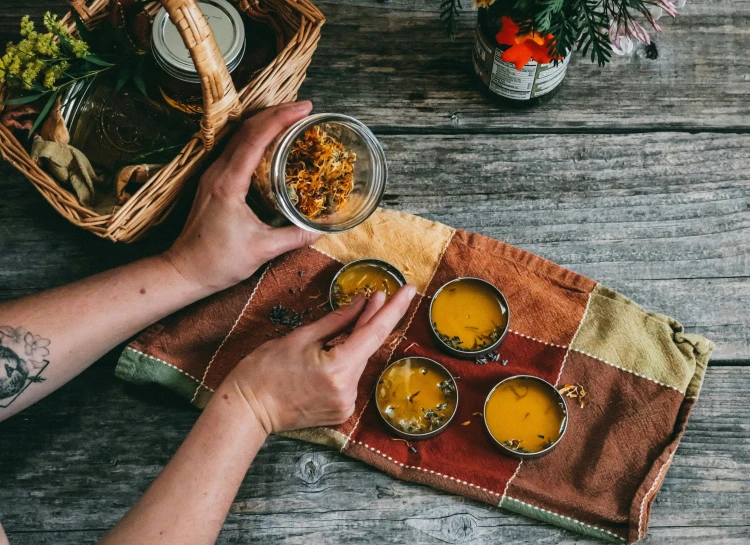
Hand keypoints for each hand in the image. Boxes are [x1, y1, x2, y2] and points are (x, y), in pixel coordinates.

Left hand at [164, 101, 318, 293]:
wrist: (184, 270)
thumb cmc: (218, 261)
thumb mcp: (263, 249)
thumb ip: (295, 236)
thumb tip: (322, 228)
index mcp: (229, 182)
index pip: (255, 137)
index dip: (281, 118)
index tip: (305, 109)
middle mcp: (218, 172)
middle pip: (246, 128)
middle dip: (276, 112)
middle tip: (303, 108)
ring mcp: (213, 175)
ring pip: (239, 135)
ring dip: (264, 122)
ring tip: (290, 118)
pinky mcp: (213, 182)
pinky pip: (236, 149)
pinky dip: (256, 138)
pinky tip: (271, 142)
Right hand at [222, 285, 417, 433]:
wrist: (247, 410)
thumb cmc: (264, 371)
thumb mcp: (301, 337)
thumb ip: (339, 320)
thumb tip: (365, 301)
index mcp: (337, 368)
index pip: (376, 332)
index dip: (394, 308)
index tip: (409, 290)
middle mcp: (347, 389)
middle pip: (368, 347)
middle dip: (371, 321)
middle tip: (373, 296)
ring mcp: (346, 404)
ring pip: (359, 362)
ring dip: (355, 343)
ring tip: (338, 330)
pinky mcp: (342, 412)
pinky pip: (351, 379)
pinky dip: (346, 363)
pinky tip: (329, 356)